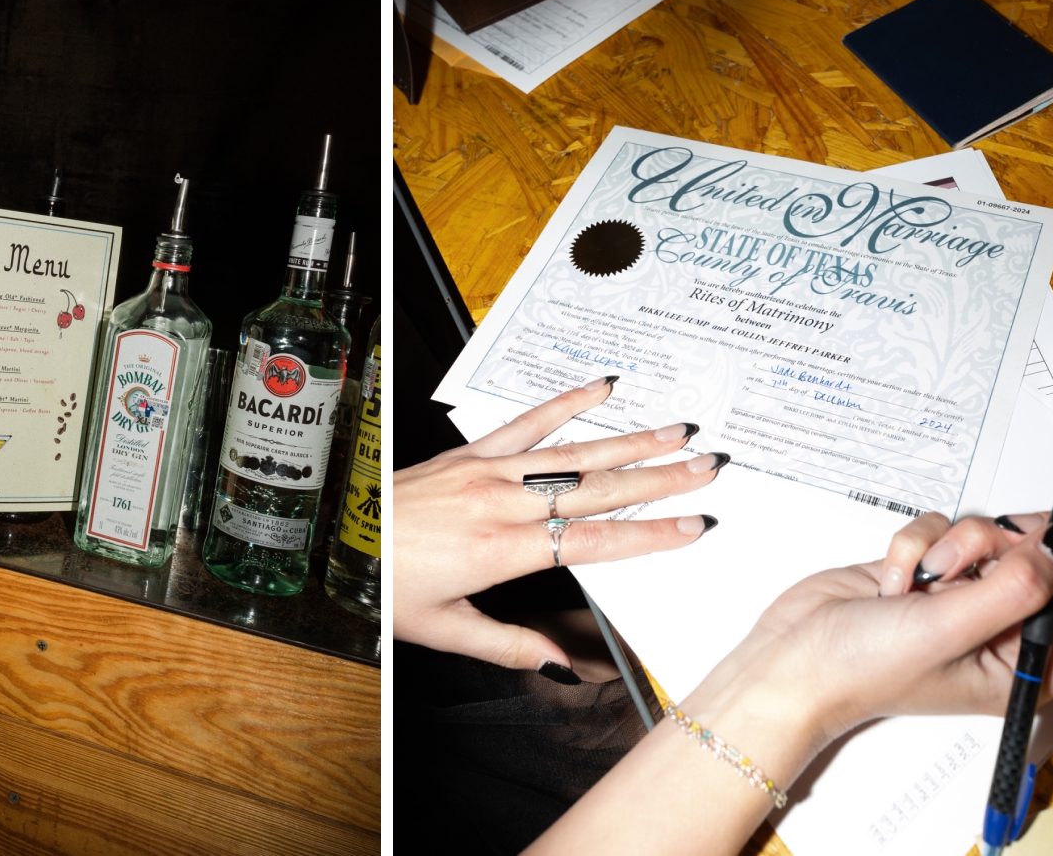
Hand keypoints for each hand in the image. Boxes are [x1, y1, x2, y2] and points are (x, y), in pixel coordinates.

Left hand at [395, 376, 728, 672]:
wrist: (345, 540)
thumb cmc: (389, 585)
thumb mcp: (445, 629)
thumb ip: (509, 646)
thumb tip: (560, 665)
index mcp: (500, 551)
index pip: (594, 542)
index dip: (650, 535)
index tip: (693, 527)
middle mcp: (499, 503)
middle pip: (596, 490)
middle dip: (659, 479)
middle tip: (707, 467)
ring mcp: (485, 471)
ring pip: (571, 454)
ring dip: (629, 441)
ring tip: (675, 432)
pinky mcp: (469, 453)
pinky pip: (525, 423)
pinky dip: (565, 402)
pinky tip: (599, 388)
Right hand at [682, 512, 1052, 771]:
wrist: (792, 655)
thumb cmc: (860, 671)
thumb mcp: (948, 632)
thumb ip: (1015, 588)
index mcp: (1026, 669)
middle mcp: (1001, 632)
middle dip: (1016, 548)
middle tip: (985, 551)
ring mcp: (964, 597)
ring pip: (996, 538)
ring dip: (958, 542)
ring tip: (926, 574)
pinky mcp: (929, 569)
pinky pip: (947, 528)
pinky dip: (919, 541)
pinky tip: (898, 576)